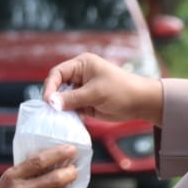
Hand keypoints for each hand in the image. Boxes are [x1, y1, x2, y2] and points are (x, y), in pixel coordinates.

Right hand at [42, 53, 162, 125]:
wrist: (140, 103)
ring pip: (62, 99)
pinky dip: (67, 115)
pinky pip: (70, 109)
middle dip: (53, 98)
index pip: (57, 73)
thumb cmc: (121, 90)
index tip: (47, 101)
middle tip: (50, 112)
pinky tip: (65, 122)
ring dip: (59, 108)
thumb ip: (72, 98)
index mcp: (81, 65)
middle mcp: (79, 76)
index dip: (50, 86)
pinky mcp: (85, 104)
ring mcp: (81, 90)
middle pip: (57, 86)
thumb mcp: (95, 93)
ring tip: (56, 119)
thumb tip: (51, 103)